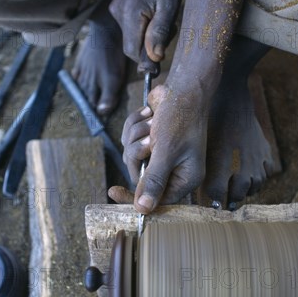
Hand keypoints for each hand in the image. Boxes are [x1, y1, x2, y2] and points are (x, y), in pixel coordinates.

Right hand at [109, 0, 182, 63]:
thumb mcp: (169, 5)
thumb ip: (160, 32)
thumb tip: (155, 58)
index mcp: (130, 14)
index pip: (133, 51)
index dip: (147, 59)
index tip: (162, 58)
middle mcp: (118, 14)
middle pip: (133, 46)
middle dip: (151, 46)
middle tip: (170, 30)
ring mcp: (117, 11)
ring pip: (134, 37)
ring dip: (150, 35)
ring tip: (164, 16)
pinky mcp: (119, 8)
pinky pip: (132, 27)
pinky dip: (145, 27)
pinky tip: (156, 13)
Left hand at [120, 84, 206, 212]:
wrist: (183, 87)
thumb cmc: (181, 118)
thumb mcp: (166, 151)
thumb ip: (153, 180)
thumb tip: (143, 209)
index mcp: (185, 178)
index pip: (156, 200)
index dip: (134, 197)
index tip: (113, 192)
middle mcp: (174, 169)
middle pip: (139, 176)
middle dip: (137, 154)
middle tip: (148, 142)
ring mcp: (161, 154)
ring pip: (132, 156)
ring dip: (136, 136)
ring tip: (152, 123)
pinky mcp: (151, 139)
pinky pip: (130, 140)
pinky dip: (134, 125)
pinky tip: (148, 114)